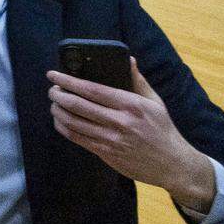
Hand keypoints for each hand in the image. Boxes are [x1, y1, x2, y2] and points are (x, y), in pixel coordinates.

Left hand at [48, 58, 215, 211]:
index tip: (54, 75)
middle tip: (52, 89)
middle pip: (77, 105)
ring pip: (73, 123)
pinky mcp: (105, 153)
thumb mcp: (155, 102)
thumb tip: (128, 60)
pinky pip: (76, 138)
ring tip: (54, 103)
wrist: (172, 164)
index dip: (68, 81)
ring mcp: (111, 139)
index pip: (92, 89)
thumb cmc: (162, 130)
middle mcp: (119, 122)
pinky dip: (63, 127)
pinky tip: (60, 120)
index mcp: (131, 105)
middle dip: (58, 95)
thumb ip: (138, 81)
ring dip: (57, 111)